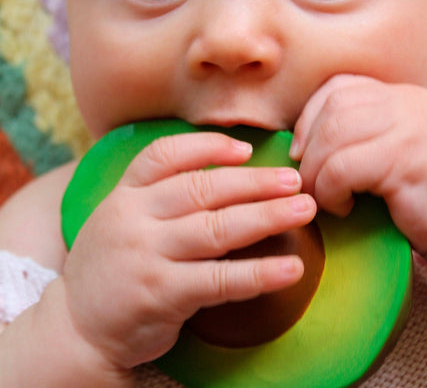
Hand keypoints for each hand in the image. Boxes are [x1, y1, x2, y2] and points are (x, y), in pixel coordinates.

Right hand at [62, 132, 315, 369]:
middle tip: (295, 180)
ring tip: (304, 210)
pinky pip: (219, 280)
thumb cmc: (112, 264)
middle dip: (255, 182)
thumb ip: (160, 195)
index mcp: (125, 194)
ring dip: (267, 217)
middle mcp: (134, 217)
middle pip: (203, 189)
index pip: (165, 155)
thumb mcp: (122, 217)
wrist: (76, 325)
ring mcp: (146, 255)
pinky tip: (292, 269)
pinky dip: (259, 273)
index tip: (247, 149)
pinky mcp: (160, 294)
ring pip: (217, 229)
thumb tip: (225, 171)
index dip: (209, 147)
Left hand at [291, 74, 426, 259]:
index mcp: (402, 96)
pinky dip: (330, 191)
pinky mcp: (405, 158)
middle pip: (334, 106)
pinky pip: (343, 167)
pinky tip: (342, 207)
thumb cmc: (416, 196)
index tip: (300, 150)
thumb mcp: (387, 151)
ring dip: (314, 171)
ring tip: (319, 197)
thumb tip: (299, 144)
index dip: (309, 116)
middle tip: (304, 179)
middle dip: (307, 145)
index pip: (341, 86)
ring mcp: (409, 127)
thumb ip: (355, 135)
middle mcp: (407, 103)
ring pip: (333, 135)